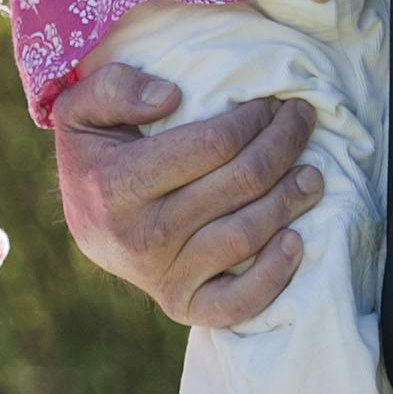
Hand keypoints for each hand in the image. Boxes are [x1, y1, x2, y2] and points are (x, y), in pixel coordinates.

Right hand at [49, 60, 317, 328]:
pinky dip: (274, 276)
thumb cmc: (94, 157)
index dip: (252, 119)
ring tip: (311, 173)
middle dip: (282, 143)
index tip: (269, 102)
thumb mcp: (82, 109)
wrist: (85, 224)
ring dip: (290, 199)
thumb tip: (170, 97)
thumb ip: (113, 88)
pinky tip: (295, 240)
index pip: (211, 145)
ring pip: (247, 234)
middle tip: (300, 119)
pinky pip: (237, 303)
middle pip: (240, 184)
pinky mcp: (181, 305)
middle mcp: (142, 235)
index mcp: (117, 184)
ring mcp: (163, 276)